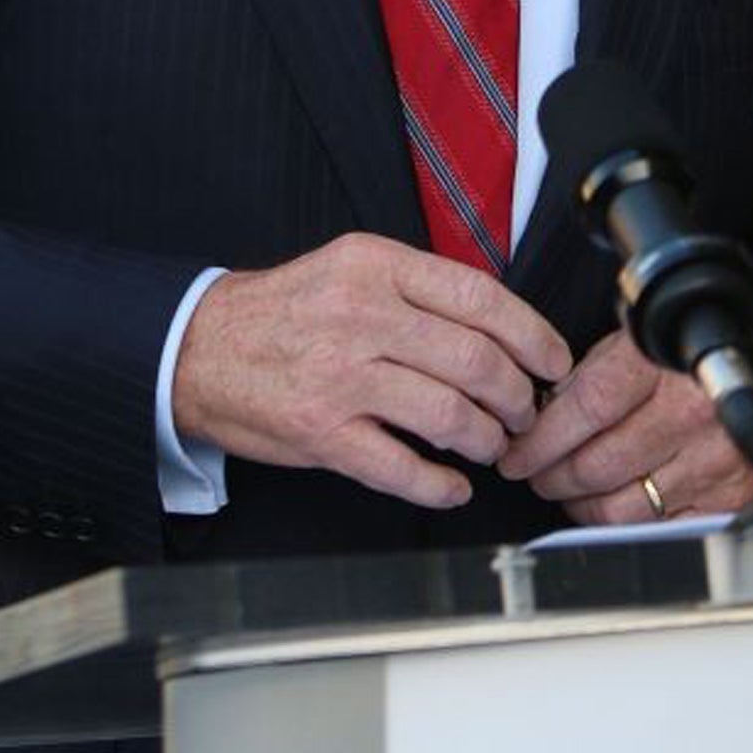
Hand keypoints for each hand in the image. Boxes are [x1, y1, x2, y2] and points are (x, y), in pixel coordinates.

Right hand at [172, 233, 571, 509]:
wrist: (199, 347)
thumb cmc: (286, 311)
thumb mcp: (351, 267)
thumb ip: (418, 287)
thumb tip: (500, 324)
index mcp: (375, 266)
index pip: (480, 297)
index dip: (532, 334)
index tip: (554, 360)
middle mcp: (361, 316)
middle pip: (475, 360)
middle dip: (517, 396)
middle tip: (524, 411)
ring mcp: (341, 377)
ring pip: (449, 415)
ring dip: (487, 440)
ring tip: (492, 445)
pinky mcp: (322, 433)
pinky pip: (402, 468)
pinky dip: (441, 485)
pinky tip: (453, 486)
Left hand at [497, 327, 752, 524]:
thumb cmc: (685, 354)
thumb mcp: (630, 343)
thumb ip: (586, 378)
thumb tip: (536, 420)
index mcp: (660, 364)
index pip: (585, 410)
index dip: (540, 440)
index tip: (516, 455)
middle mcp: (691, 412)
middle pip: (598, 465)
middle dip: (552, 477)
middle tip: (536, 476)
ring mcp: (714, 458)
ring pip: (623, 507)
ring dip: (581, 506)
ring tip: (568, 492)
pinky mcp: (732, 494)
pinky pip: (661, 528)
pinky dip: (625, 524)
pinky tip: (608, 507)